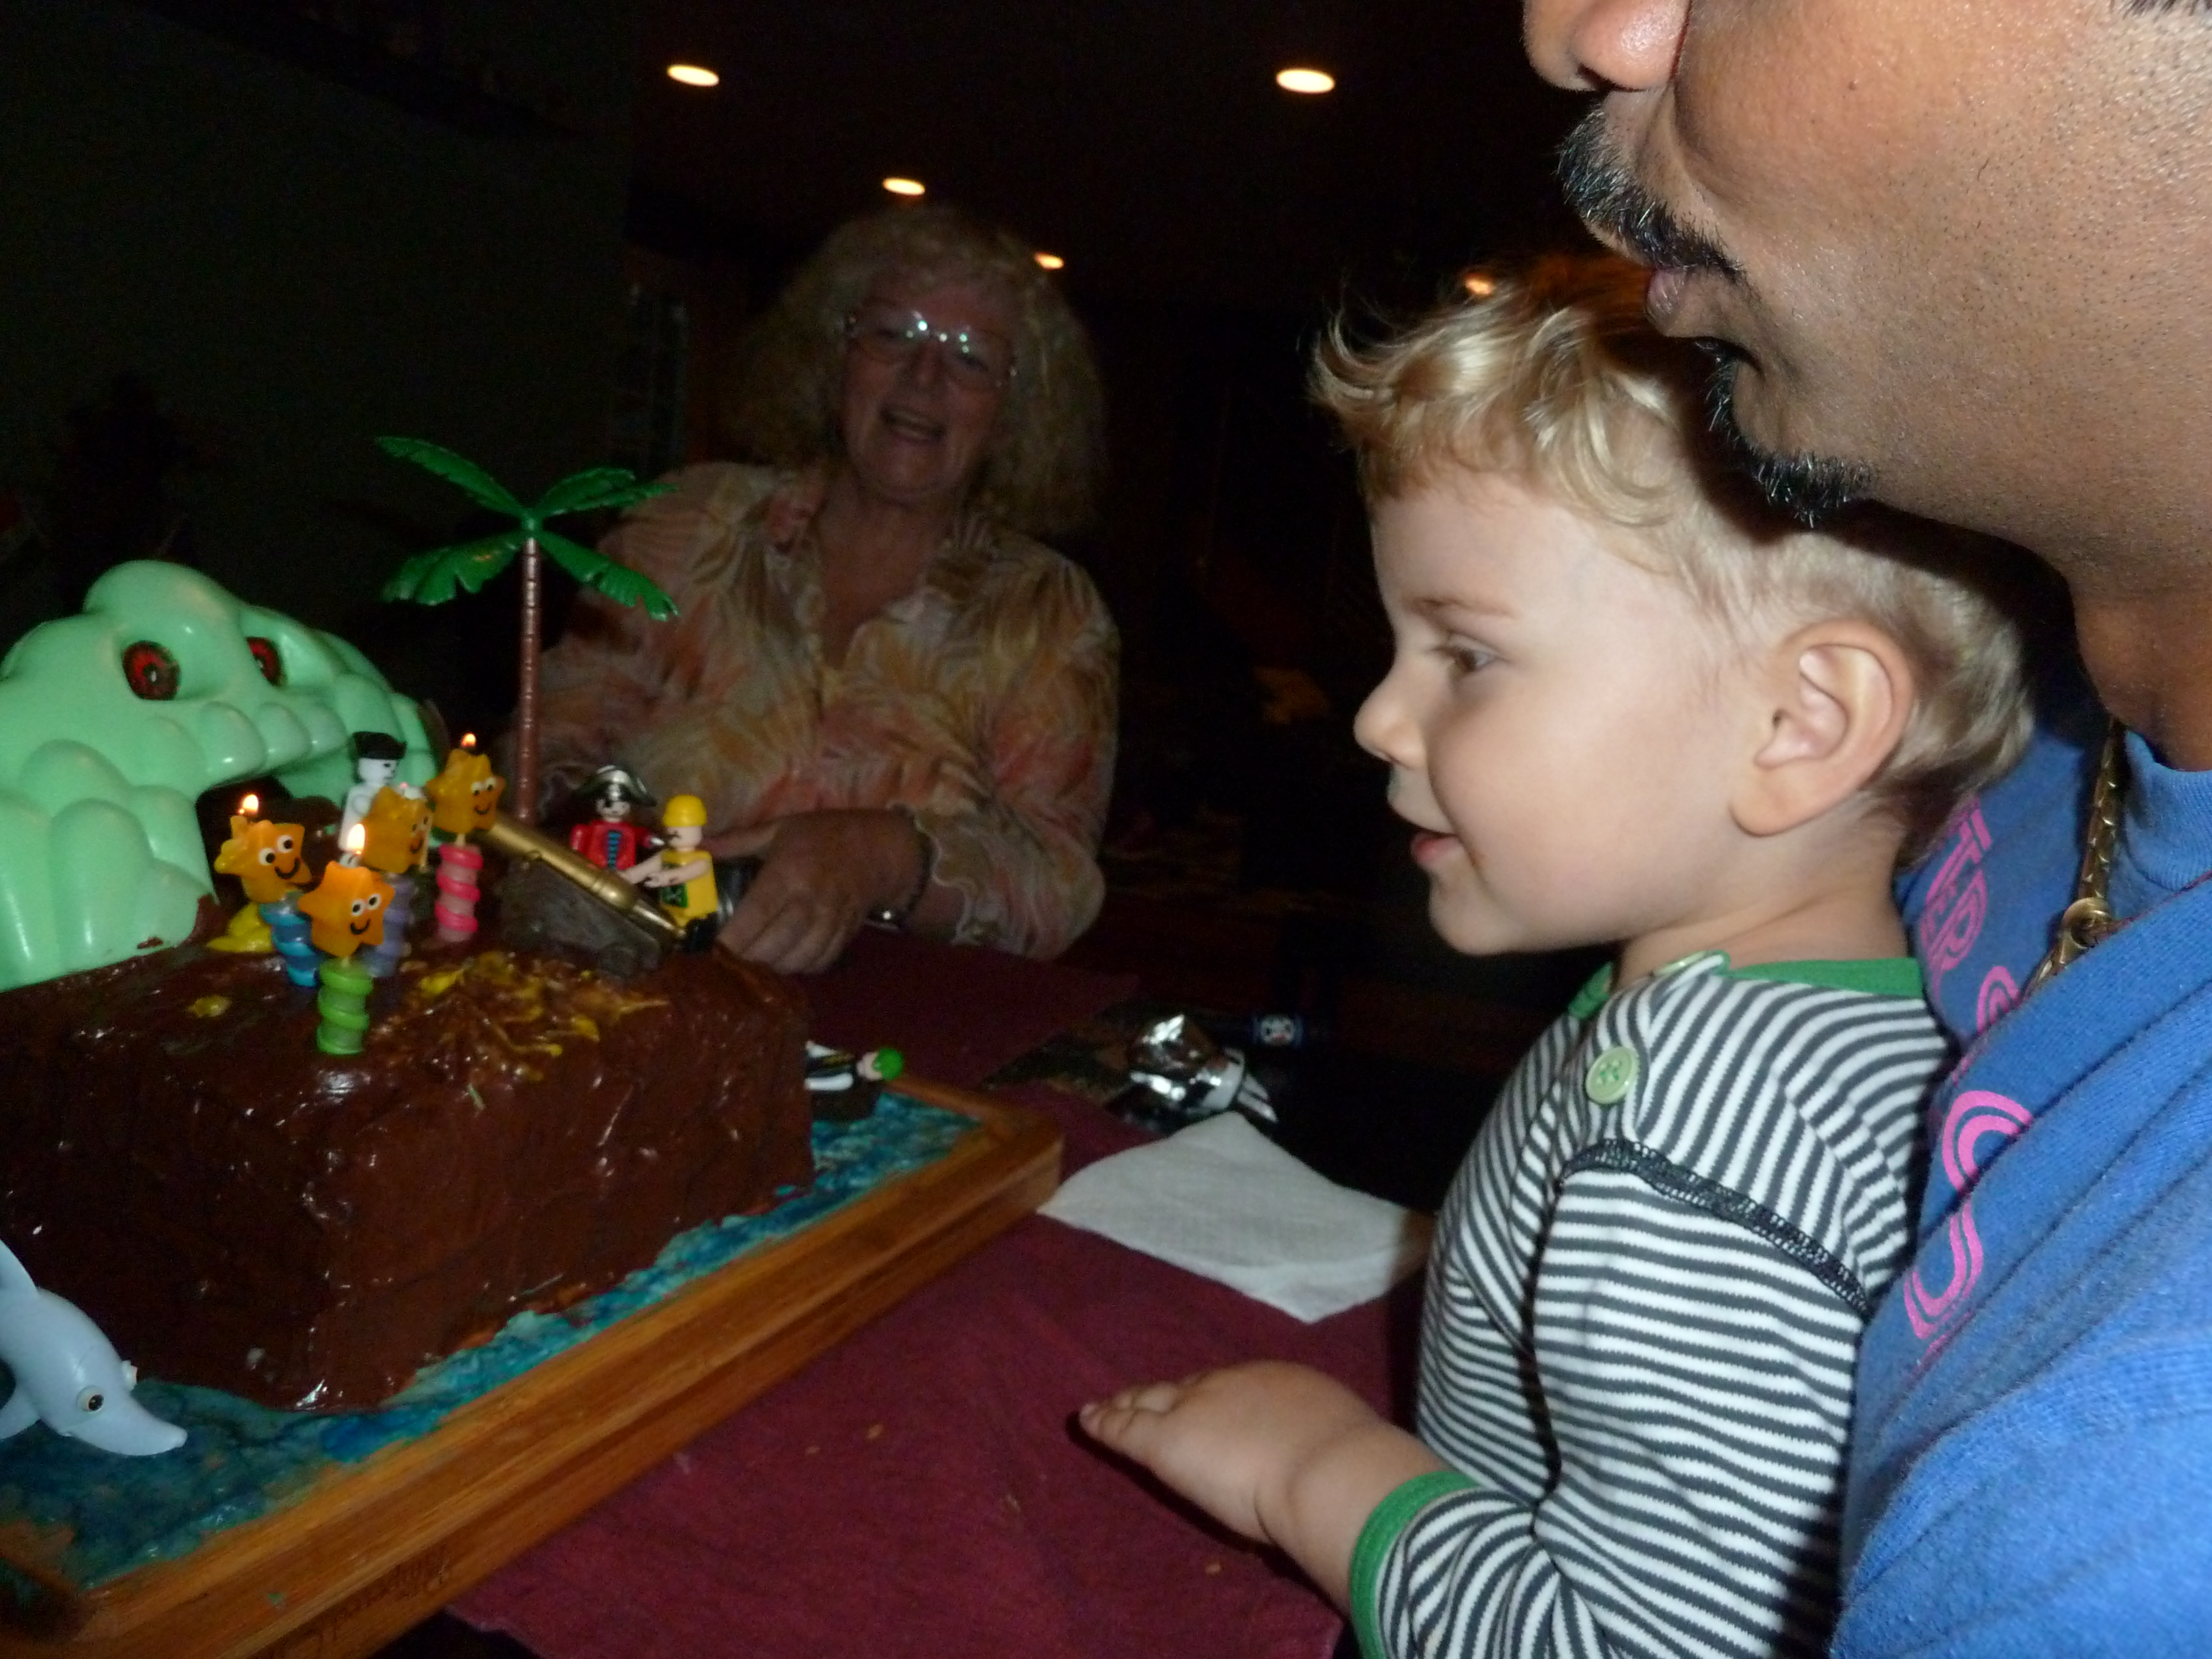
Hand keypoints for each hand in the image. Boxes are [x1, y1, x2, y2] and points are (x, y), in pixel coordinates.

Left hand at [711, 809, 922, 973]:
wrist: (877, 849)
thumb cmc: (822, 836)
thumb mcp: (778, 829)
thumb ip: (736, 842)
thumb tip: (696, 850)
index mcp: (788, 872)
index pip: (757, 913)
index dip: (734, 937)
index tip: (713, 949)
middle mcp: (811, 900)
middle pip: (775, 944)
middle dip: (747, 959)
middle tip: (726, 963)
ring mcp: (831, 921)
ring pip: (797, 958)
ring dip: (771, 967)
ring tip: (752, 965)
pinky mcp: (845, 934)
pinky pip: (819, 962)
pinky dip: (798, 968)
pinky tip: (783, 961)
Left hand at [1079, 1362, 1441, 1605]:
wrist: (1329, 1468)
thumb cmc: (1347, 1461)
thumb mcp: (1339, 1437)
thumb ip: (1321, 1442)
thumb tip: (1332, 1457)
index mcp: (1277, 1383)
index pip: (1234, 1388)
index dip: (1212, 1395)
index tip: (1204, 1401)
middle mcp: (1232, 1385)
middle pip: (1187, 1385)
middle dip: (1166, 1393)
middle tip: (1145, 1396)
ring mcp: (1194, 1409)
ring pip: (1151, 1402)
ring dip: (1129, 1404)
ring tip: (1107, 1407)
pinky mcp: (1165, 1441)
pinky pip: (1126, 1429)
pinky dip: (1105, 1423)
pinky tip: (1088, 1421)